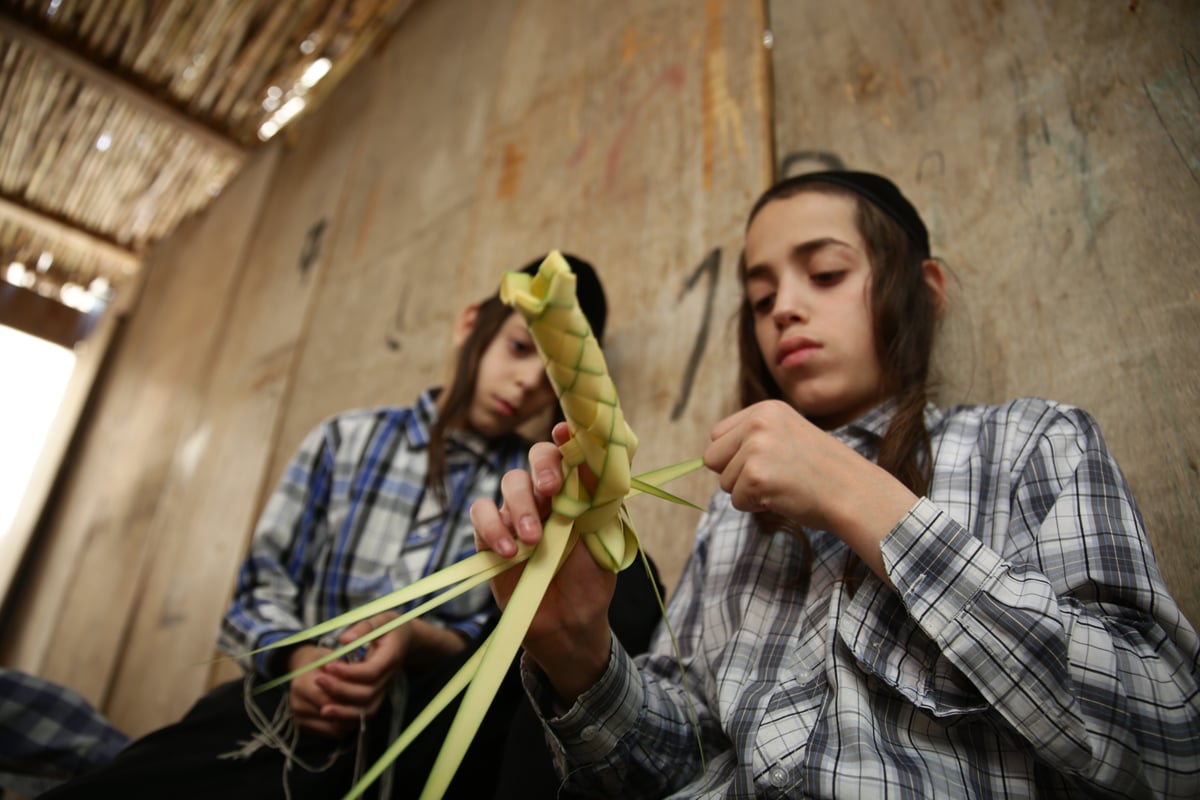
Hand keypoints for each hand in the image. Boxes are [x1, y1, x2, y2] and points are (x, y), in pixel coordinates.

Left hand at [288, 611, 407, 736]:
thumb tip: (344, 640)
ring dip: (343, 711)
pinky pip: (364, 714)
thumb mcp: (381, 620)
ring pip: (367, 710)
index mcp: (391, 657)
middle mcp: (389, 678)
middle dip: (340, 690)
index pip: (371, 672)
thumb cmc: (390, 628)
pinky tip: (330, 713)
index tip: (328, 665)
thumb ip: (364, 628)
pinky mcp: (377, 697)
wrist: (406, 640)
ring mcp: (384, 690)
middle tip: (318, 680)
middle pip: (367, 693)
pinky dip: (347, 717)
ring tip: (322, 708)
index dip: (348, 672)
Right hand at [470, 422, 615, 701]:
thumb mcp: (606, 538)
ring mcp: (517, 513)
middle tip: (552, 491)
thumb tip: (600, 459)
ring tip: (532, 540)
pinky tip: (507, 550)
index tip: (565, 433)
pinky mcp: (490, 536)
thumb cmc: (592, 579)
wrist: (569, 624)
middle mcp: (546, 495)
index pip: (569, 450)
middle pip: (536, 457)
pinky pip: (481, 514)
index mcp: (577, 489)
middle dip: (543, 468)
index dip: (566, 437)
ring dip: (520, 506)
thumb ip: (600, 498)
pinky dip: (492, 526)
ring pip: (509, 483)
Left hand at [704, 400, 915, 584]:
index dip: (735, 457)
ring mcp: (756, 448)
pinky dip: (757, 506)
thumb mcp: (787, 436)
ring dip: (749, 492)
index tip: (767, 462)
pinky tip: (785, 496)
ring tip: (784, 485)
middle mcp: (758, 422)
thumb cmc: (822, 471)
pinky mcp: (755, 476)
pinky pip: (736, 501)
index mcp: (765, 409)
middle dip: (735, 475)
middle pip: (713, 458)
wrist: (855, 492)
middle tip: (775, 476)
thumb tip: (708, 458)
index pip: (717, 435)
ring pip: (724, 482)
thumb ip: (753, 438)